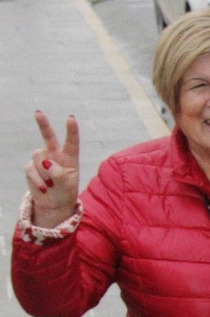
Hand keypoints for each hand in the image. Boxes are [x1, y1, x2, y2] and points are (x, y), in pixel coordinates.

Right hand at [25, 112, 79, 227]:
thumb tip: (47, 163)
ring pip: (38, 157)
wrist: (53, 204)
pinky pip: (31, 169)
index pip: (72, 142)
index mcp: (70, 158)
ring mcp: (42, 160)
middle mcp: (55, 155)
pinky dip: (37, 179)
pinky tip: (44, 187)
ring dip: (44, 173)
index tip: (70, 118)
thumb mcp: (67, 186)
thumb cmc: (65, 193)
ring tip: (51, 184)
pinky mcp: (31, 166)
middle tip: (38, 112)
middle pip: (49, 137)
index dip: (71, 131)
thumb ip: (60, 174)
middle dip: (43, 124)